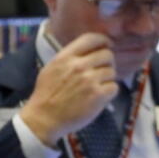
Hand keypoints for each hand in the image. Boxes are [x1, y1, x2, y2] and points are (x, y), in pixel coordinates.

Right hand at [19, 32, 118, 147]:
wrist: (44, 119)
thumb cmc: (46, 94)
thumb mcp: (51, 68)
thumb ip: (69, 58)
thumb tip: (89, 51)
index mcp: (66, 57)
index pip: (92, 39)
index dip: (103, 41)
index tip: (106, 46)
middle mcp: (79, 66)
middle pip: (107, 55)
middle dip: (107, 62)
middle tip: (102, 71)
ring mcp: (90, 81)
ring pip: (112, 72)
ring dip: (107, 79)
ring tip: (97, 87)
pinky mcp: (98, 96)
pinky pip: (114, 87)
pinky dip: (109, 92)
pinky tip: (100, 97)